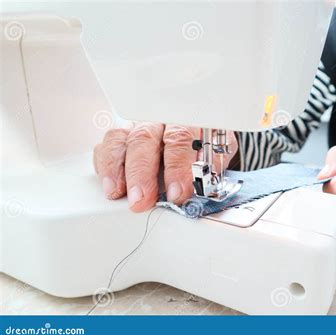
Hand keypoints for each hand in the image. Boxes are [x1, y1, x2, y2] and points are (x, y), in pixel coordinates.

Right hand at [93, 123, 237, 211]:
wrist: (202, 136)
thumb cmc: (207, 149)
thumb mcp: (217, 157)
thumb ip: (208, 172)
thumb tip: (200, 193)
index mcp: (190, 121)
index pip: (180, 139)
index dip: (177, 167)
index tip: (176, 192)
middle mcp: (161, 120)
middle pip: (145, 138)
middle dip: (141, 172)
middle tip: (141, 198)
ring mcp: (140, 125)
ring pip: (122, 138)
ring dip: (116, 168)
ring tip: (117, 192)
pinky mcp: (124, 135)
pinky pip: (109, 144)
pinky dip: (105, 164)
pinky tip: (109, 184)